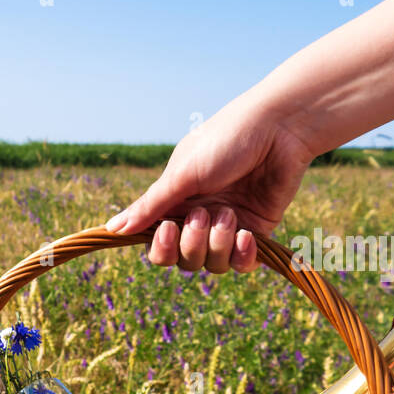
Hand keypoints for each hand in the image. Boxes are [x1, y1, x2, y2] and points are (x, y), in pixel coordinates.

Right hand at [105, 99, 315, 272]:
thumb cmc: (227, 141)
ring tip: (231, 213)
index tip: (168, 229)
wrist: (280, 129)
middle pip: (183, 260)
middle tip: (205, 213)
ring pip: (212, 264)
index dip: (161, 248)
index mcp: (176, 204)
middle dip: (192, 243)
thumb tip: (112, 229)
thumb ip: (149, 206)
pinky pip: (242, 264)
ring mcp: (228, 228)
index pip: (157, 245)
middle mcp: (199, 219)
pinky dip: (242, 255)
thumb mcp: (181, 175)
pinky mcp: (257, 232)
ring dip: (219, 243)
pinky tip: (247, 235)